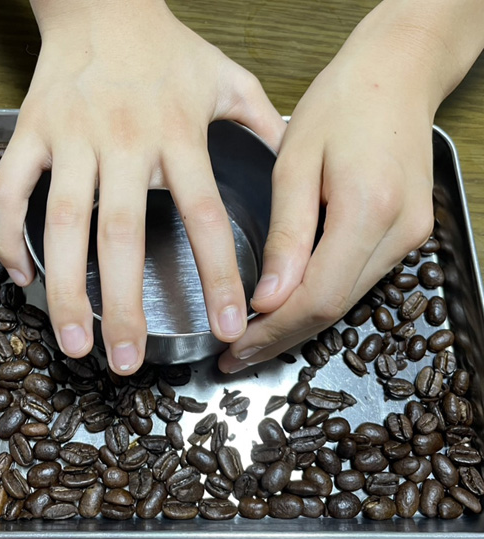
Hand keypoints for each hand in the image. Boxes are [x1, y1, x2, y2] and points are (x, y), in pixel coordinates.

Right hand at [0, 0, 285, 373]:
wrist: (101, 0)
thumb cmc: (167, 48)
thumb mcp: (227, 78)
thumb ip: (261, 127)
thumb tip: (288, 176)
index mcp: (177, 134)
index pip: (205, 217)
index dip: (219, 277)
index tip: (230, 326)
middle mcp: (124, 141)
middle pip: (122, 236)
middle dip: (124, 305)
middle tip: (127, 363)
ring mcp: (71, 137)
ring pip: (62, 222)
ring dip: (65, 289)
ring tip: (74, 343)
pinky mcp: (29, 130)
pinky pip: (8, 190)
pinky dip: (7, 236)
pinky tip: (22, 277)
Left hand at [218, 6, 443, 372]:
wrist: (397, 75)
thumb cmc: (342, 104)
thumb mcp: (296, 163)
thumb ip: (286, 235)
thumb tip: (269, 297)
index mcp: (368, 210)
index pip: (317, 297)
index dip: (274, 330)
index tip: (238, 345)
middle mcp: (398, 233)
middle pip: (334, 310)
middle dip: (281, 338)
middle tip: (240, 355)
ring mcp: (409, 237)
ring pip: (347, 302)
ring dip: (299, 324)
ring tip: (256, 337)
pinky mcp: (407, 235)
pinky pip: (358, 282)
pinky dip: (320, 300)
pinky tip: (289, 306)